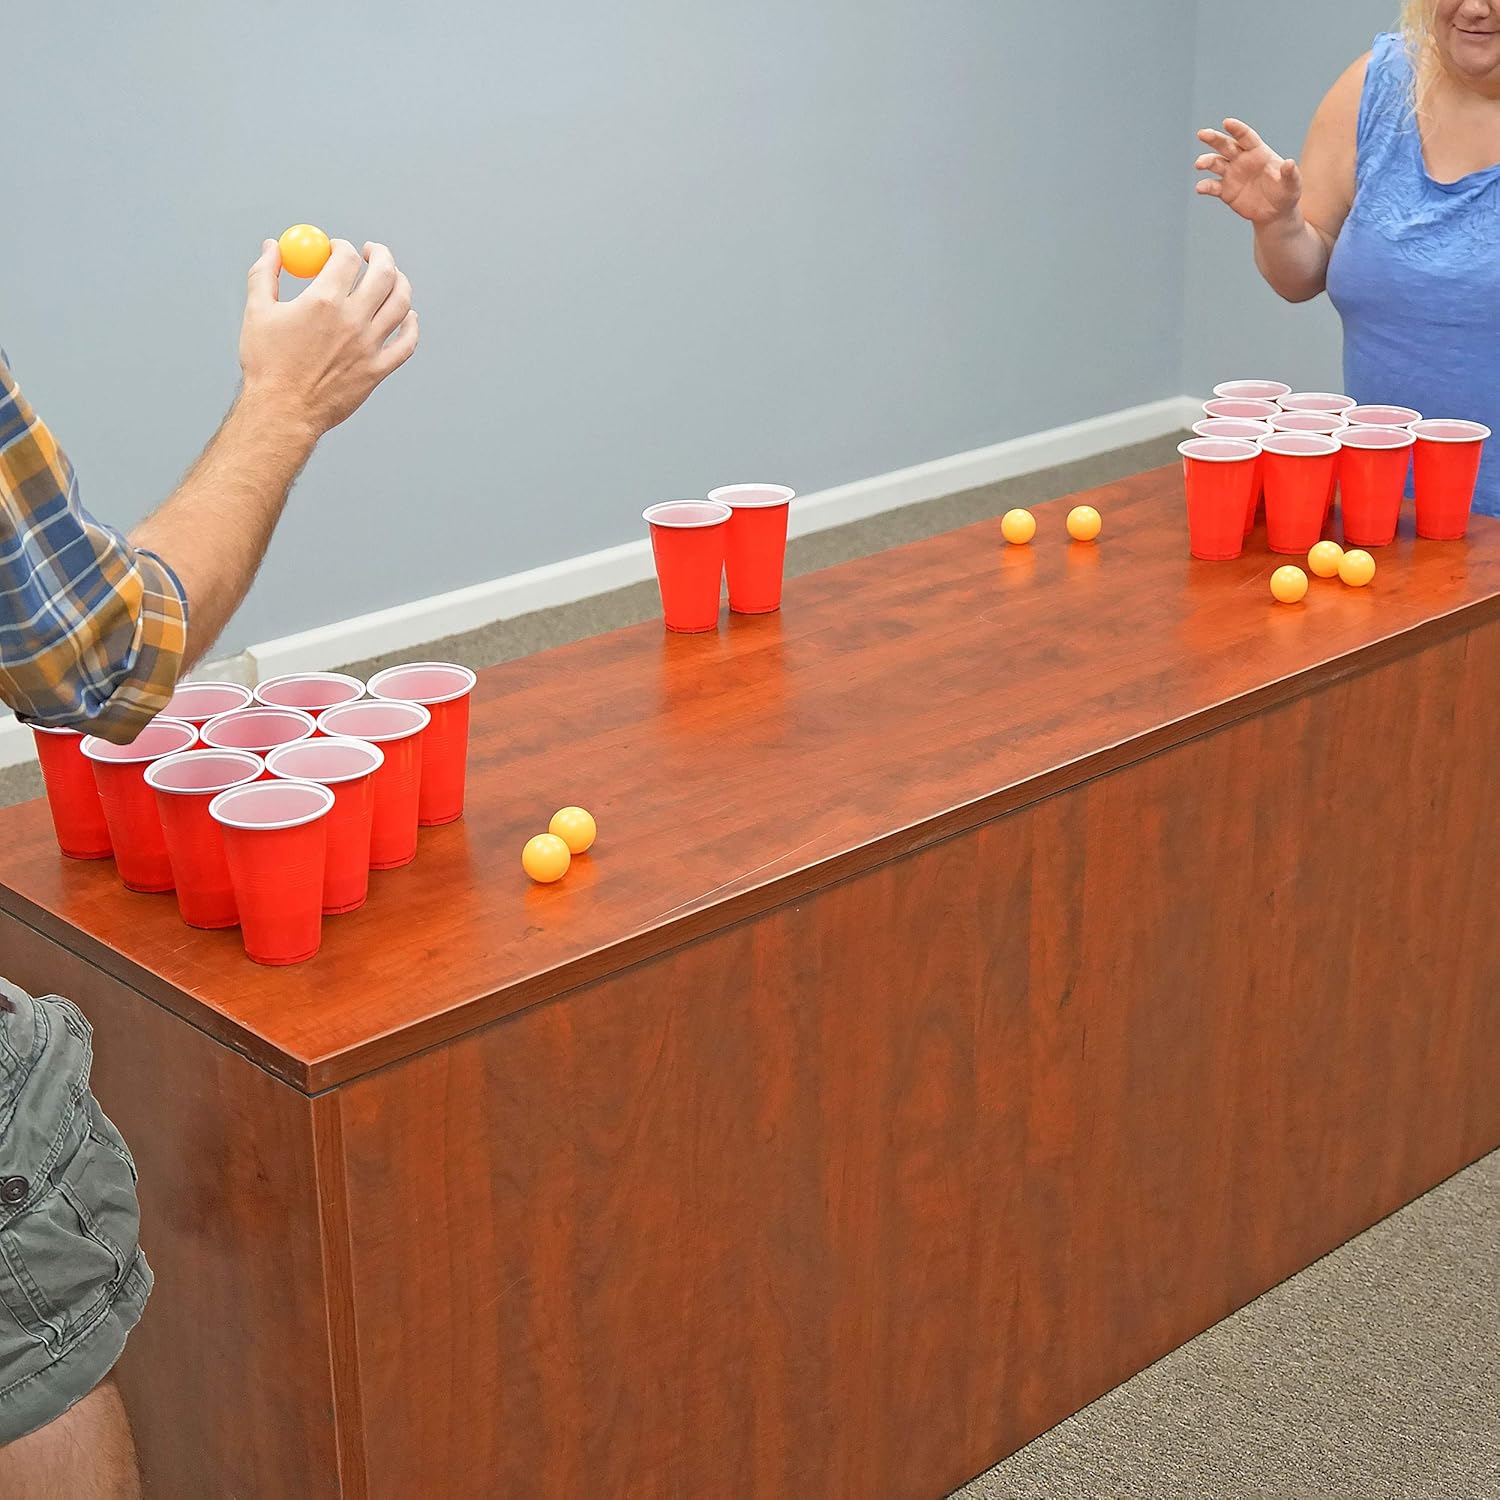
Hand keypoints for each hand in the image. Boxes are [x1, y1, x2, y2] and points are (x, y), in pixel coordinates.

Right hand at [238, 239, 418, 434]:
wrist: (283, 411)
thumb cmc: (267, 364)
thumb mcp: (257, 311)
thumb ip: (265, 273)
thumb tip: (272, 247)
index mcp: (323, 301)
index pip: (347, 258)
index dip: (342, 247)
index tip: (337, 249)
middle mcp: (352, 320)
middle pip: (384, 274)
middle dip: (380, 255)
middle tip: (372, 252)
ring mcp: (369, 346)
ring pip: (402, 304)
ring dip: (400, 283)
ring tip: (392, 277)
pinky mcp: (378, 370)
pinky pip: (407, 344)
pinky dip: (412, 326)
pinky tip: (408, 316)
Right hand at [1195, 119, 1301, 225]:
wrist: (1275, 213)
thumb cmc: (1286, 194)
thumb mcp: (1292, 184)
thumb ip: (1290, 173)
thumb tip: (1289, 163)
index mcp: (1258, 152)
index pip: (1245, 137)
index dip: (1237, 129)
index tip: (1226, 123)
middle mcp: (1242, 160)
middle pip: (1226, 145)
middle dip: (1214, 139)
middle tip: (1201, 134)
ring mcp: (1232, 175)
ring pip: (1216, 163)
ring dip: (1206, 161)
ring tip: (1199, 164)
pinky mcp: (1225, 191)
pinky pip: (1212, 186)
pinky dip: (1205, 186)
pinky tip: (1200, 188)